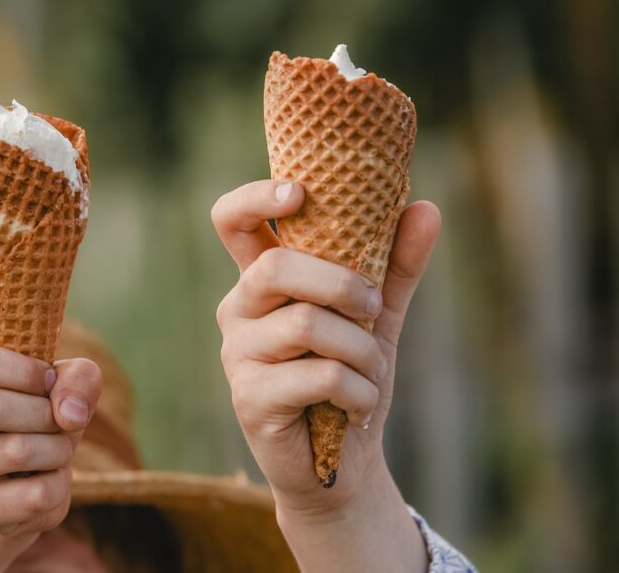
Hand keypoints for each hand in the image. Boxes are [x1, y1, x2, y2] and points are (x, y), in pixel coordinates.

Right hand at [0, 345, 101, 539]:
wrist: (19, 481)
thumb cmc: (36, 417)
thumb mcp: (60, 385)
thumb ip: (78, 378)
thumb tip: (72, 414)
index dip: (25, 370)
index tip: (49, 380)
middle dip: (46, 412)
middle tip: (57, 421)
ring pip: (18, 451)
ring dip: (58, 448)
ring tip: (53, 450)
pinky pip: (36, 495)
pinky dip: (60, 484)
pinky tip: (46, 480)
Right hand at [212, 180, 439, 570]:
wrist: (342, 464)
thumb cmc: (349, 378)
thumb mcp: (377, 317)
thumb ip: (394, 265)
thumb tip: (425, 207)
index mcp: (261, 279)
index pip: (231, 221)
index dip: (255, 198)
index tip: (300, 192)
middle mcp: (238, 309)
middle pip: (275, 268)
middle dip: (340, 284)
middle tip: (373, 309)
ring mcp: (237, 355)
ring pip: (305, 325)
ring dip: (360, 349)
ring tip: (372, 371)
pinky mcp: (249, 399)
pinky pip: (317, 376)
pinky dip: (357, 390)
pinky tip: (359, 406)